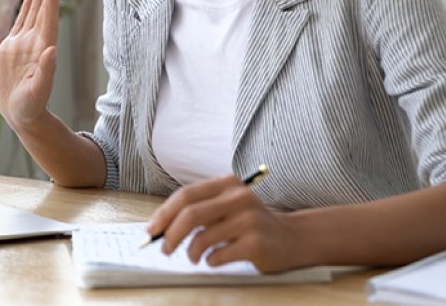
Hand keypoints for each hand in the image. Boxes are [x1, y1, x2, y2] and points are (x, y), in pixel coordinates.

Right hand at [0, 0, 66, 129]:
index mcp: (43, 51)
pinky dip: (27, 9)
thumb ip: (46, 72)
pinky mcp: (12, 48)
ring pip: (34, 12)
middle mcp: (36, 43)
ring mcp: (24, 43)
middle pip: (45, 11)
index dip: (52, 5)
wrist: (20, 114)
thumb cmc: (31, 107)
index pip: (49, 23)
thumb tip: (51, 50)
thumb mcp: (38, 92)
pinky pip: (21, 22)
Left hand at [146, 174, 301, 272]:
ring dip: (191, 252)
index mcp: (228, 184)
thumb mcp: (228, 205)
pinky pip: (217, 256)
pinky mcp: (255, 243)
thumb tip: (161, 227)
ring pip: (202, 238)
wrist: (293, 238)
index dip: (164, 213)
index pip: (186, 195)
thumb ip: (200, 209)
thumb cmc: (251, 223)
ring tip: (195, 257)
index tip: (152, 230)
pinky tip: (217, 259)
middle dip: (171, 235)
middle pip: (190, 215)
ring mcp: (248, 220)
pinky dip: (210, 261)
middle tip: (164, 249)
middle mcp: (238, 197)